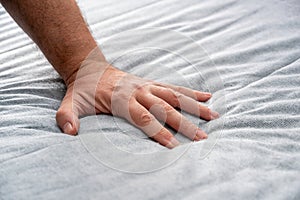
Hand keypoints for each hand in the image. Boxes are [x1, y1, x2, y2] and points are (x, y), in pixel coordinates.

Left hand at [56, 49, 218, 148]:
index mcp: (122, 100)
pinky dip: (191, 92)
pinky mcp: (151, 83)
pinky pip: (174, 87)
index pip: (144, 118)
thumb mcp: (70, 103)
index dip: (159, 132)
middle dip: (184, 124)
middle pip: (165, 108)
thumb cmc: (82, 90)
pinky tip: (207, 96)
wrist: (89, 69)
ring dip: (195, 106)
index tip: (174, 146)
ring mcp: (147, 86)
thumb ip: (67, 117)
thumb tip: (70, 133)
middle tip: (201, 137)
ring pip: (175, 96)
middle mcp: (139, 92)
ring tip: (214, 115)